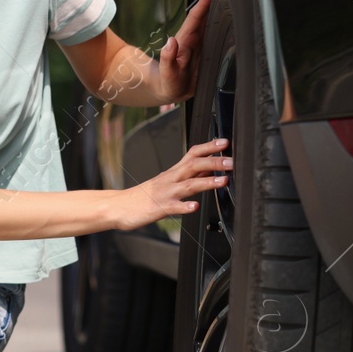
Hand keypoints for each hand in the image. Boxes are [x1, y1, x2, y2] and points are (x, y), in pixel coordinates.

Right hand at [111, 137, 232, 230]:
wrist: (120, 206)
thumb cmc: (145, 195)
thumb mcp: (168, 181)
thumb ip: (189, 175)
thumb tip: (210, 167)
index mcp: (173, 172)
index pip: (193, 153)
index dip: (209, 147)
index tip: (225, 142)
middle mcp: (171, 179)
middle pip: (194, 165)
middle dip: (214, 162)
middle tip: (232, 161)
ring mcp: (165, 193)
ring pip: (188, 185)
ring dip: (206, 182)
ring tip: (222, 181)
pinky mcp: (160, 208)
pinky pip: (174, 207)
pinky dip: (185, 206)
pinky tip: (195, 206)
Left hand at [155, 0, 214, 102]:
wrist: (168, 89)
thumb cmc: (167, 82)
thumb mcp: (167, 74)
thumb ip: (167, 59)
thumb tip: (171, 42)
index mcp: (185, 41)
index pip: (195, 19)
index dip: (203, 4)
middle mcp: (193, 39)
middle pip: (204, 16)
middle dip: (214, 1)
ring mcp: (199, 44)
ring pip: (210, 23)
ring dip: (219, 10)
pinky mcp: (204, 49)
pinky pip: (213, 33)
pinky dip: (221, 23)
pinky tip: (229, 19)